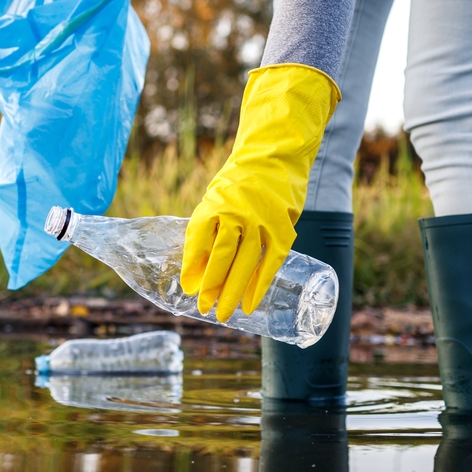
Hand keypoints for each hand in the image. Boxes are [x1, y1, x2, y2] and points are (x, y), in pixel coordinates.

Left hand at [180, 64, 340, 322]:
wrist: (274, 157)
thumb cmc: (236, 185)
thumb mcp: (213, 201)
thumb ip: (205, 233)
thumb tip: (194, 274)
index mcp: (214, 204)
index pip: (198, 241)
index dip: (192, 267)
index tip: (188, 289)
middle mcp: (237, 212)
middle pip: (222, 256)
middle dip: (211, 286)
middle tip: (203, 309)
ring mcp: (262, 220)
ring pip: (247, 262)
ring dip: (234, 292)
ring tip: (224, 314)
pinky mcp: (283, 228)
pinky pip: (271, 262)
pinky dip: (260, 285)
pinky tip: (251, 304)